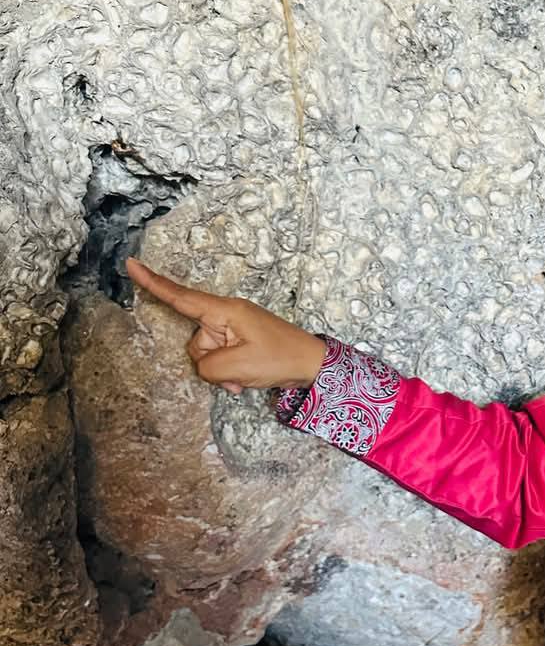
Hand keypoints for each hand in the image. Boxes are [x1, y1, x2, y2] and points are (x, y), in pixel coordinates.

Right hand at [124, 257, 327, 394]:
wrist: (312, 365)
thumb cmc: (280, 359)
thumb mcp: (238, 366)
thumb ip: (208, 366)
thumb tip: (203, 364)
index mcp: (225, 311)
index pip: (181, 296)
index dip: (153, 283)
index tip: (131, 264)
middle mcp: (226, 315)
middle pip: (195, 341)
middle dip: (209, 364)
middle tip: (237, 373)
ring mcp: (234, 328)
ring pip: (207, 355)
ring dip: (222, 373)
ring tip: (245, 377)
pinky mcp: (240, 341)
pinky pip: (221, 359)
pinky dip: (229, 373)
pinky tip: (245, 380)